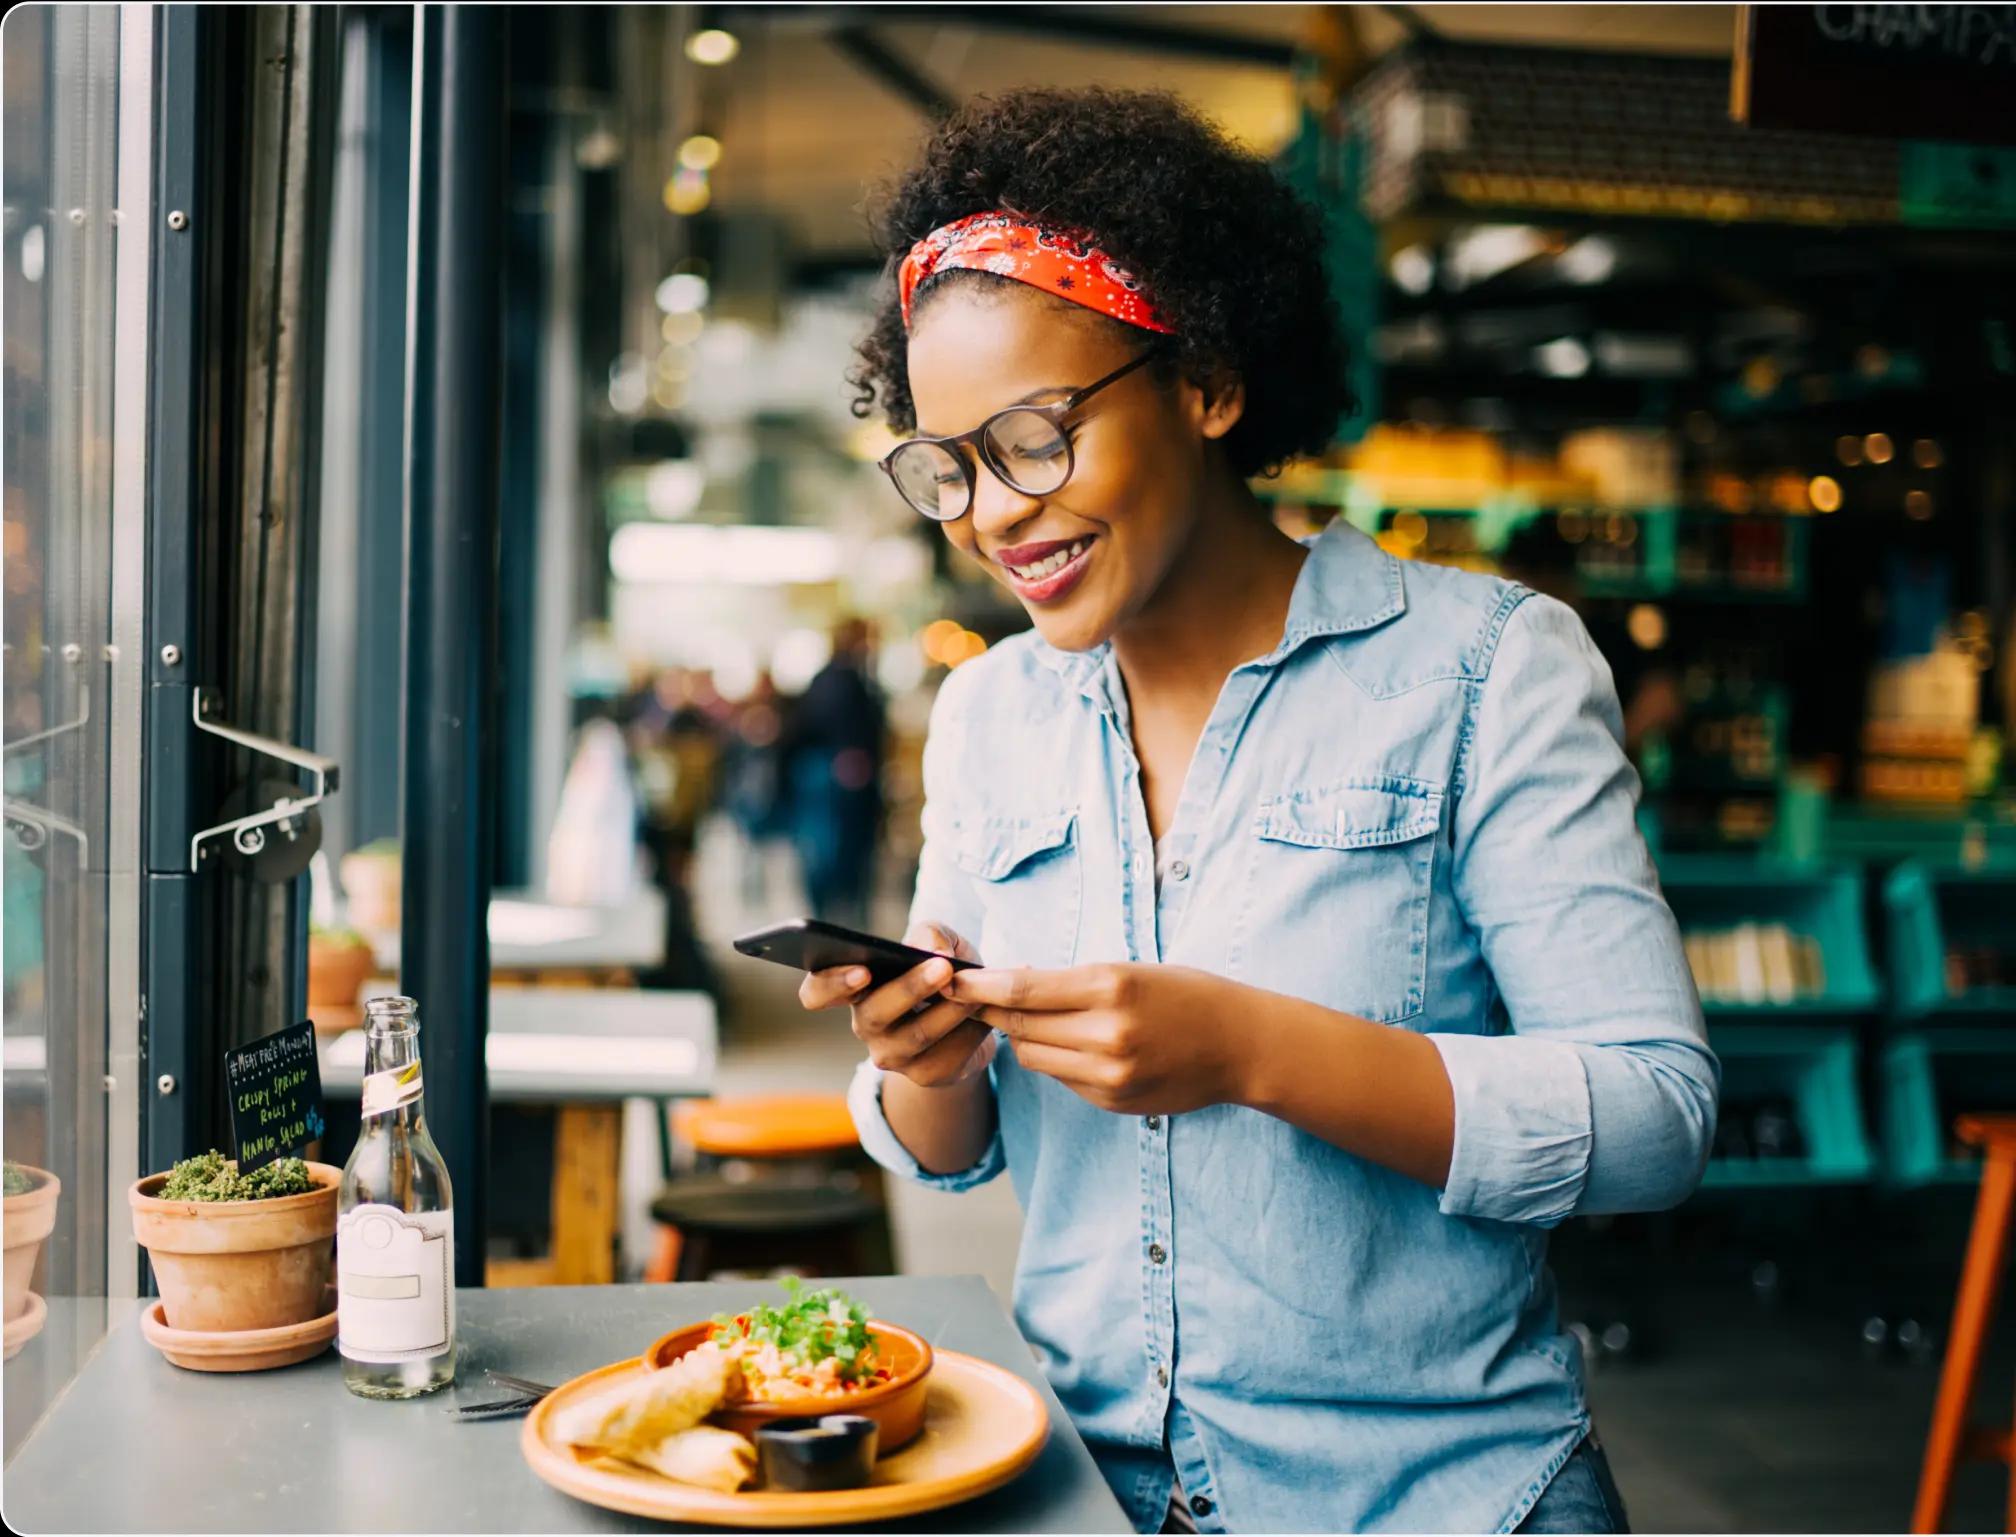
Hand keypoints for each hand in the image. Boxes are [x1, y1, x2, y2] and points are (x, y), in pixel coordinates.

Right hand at [797, 923, 997, 1088]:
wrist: (972, 1018)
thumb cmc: (943, 972)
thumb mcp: (939, 944)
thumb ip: (932, 935)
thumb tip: (935, 952)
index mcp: (854, 987)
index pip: (817, 992)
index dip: (831, 984)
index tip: (862, 971)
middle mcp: (865, 1023)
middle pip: (874, 1013)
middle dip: (910, 989)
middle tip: (943, 968)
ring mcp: (892, 1054)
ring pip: (917, 1036)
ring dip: (950, 1010)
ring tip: (975, 988)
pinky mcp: (925, 1074)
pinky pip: (949, 1053)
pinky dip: (971, 1030)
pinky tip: (985, 1013)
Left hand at [943, 962, 1246, 1114]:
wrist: (1241, 1045)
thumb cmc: (1186, 994)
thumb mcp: (1131, 970)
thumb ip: (1072, 981)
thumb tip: (1012, 982)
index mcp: (1111, 988)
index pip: (1023, 990)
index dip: (980, 988)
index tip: (952, 982)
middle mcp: (1106, 1034)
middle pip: (1020, 1026)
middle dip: (990, 1012)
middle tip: (967, 999)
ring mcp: (1110, 1074)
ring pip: (1035, 1056)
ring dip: (1022, 1037)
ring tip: (1022, 1017)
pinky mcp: (1113, 1101)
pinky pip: (1062, 1078)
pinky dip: (1055, 1059)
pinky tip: (1069, 1043)